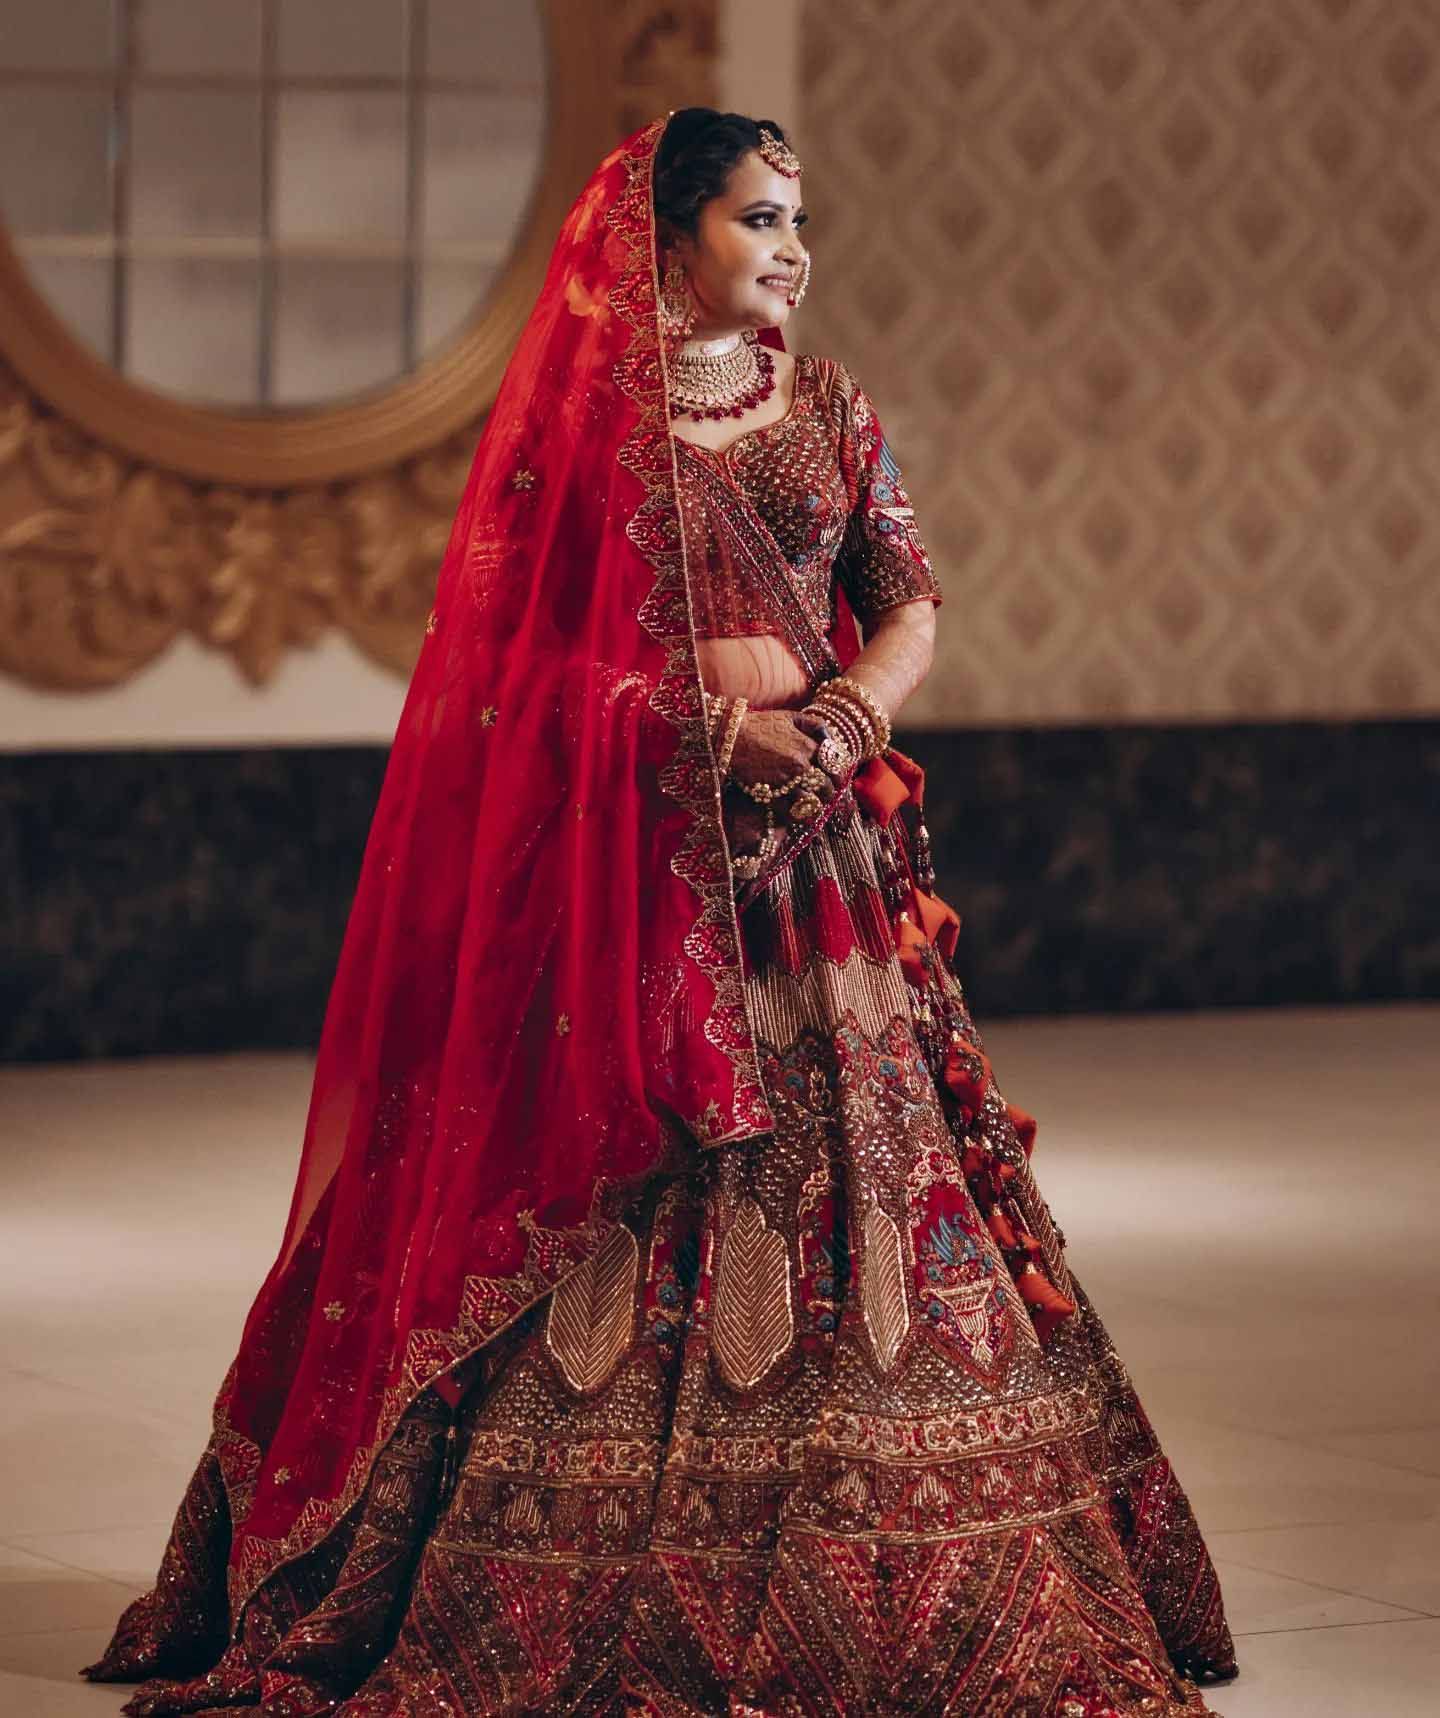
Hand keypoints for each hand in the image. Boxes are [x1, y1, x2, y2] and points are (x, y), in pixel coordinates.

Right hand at [728, 708, 833, 824]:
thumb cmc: (760, 725)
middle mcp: (801, 766)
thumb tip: (833, 740)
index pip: (834, 767)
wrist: (730, 738)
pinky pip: (792, 812)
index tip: (836, 780)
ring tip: (814, 807)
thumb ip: (816, 725)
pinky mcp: (771, 795)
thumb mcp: (791, 717)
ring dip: (815, 807)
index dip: (838, 775)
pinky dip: (798, 815)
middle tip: (827, 795)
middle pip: (827, 788)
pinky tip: (799, 814)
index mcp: (808, 746)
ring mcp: (786, 783)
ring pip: (812, 804)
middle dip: (829, 793)